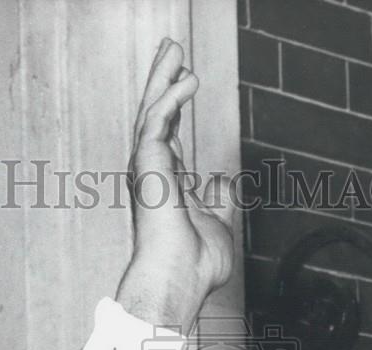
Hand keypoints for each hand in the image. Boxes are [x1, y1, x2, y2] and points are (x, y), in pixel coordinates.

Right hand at [116, 38, 234, 332]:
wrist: (181, 279)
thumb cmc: (197, 264)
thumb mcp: (219, 222)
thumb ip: (220, 198)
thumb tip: (223, 178)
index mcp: (168, 183)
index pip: (169, 134)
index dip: (176, 106)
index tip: (185, 79)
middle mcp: (155, 172)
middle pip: (158, 115)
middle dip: (163, 80)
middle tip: (171, 49)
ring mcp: (149, 169)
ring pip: (152, 110)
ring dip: (162, 77)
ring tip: (174, 48)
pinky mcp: (148, 166)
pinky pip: (157, 121)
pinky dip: (172, 97)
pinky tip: (188, 79)